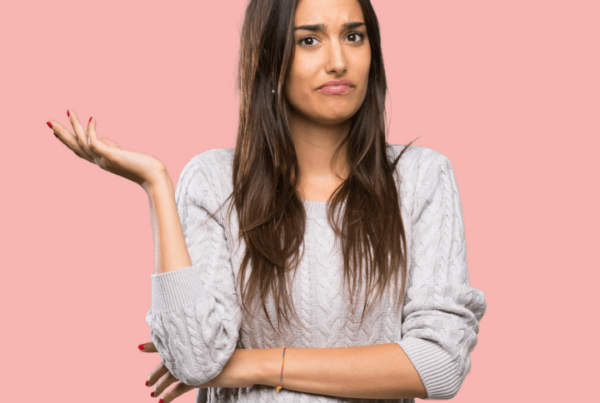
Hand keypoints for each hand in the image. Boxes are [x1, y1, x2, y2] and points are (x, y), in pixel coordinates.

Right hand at [48, 110, 166, 187]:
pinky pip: (95, 141)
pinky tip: (91, 118)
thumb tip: (102, 138)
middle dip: (62, 134)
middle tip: (49, 122)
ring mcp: (104, 159)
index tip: (57, 132)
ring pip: (83, 141)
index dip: (67, 141)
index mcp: (101, 162)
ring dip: (75, 126)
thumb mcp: (122, 154)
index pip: (80, 151)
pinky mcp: (111, 156)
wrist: (153, 177)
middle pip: (76, 147)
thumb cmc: (142, 166)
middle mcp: (99, 162)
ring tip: (70, 111)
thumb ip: (111, 146)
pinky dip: (91, 130)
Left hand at [139, 341, 255, 401]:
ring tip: (151, 391)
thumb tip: (198, 354)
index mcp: (195, 344)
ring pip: (169, 376)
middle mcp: (192, 353)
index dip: (154, 345)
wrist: (247, 365)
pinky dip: (168, 395)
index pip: (170, 342)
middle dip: (154, 372)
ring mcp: (194, 366)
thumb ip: (206, 352)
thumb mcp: (220, 352)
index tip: (140, 347)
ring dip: (159, 385)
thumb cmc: (238, 357)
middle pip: (166, 362)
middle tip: (147, 381)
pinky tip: (163, 401)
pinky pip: (177, 389)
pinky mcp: (197, 379)